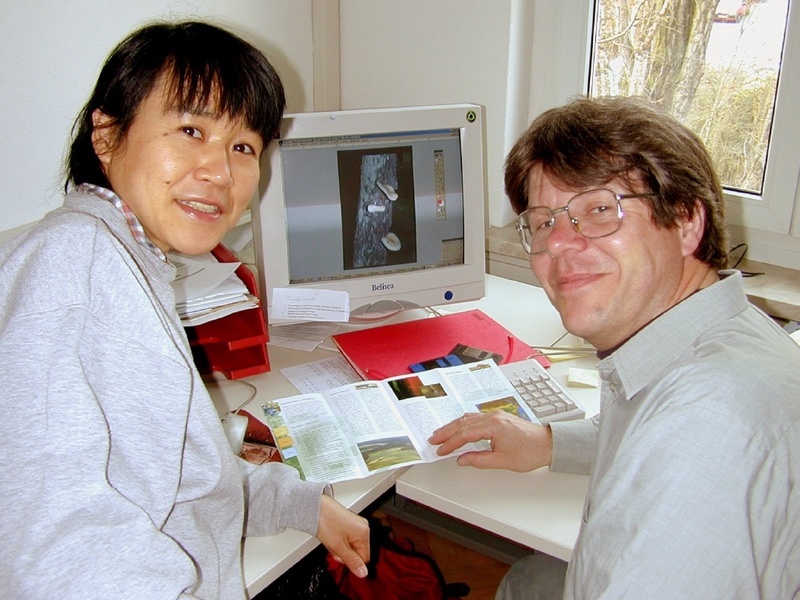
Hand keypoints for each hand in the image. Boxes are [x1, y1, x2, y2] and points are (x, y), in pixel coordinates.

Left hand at [316, 494, 369, 577]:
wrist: (315, 507)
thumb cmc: (325, 522)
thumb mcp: (338, 547)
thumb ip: (352, 561)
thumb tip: (363, 573)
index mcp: (364, 533)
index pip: (364, 558)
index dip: (350, 561)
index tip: (339, 555)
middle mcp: (363, 527)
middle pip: (358, 551)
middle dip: (345, 553)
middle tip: (334, 547)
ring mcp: (357, 523)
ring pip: (352, 545)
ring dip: (342, 546)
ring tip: (332, 539)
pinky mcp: (351, 521)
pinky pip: (349, 537)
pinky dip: (340, 539)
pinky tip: (332, 535)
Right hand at [428, 411, 552, 471]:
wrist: (548, 444)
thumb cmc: (530, 452)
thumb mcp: (502, 461)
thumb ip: (479, 460)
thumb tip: (462, 460)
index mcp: (493, 426)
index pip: (464, 434)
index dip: (450, 443)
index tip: (440, 450)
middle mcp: (493, 417)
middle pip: (463, 423)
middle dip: (446, 431)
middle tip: (433, 439)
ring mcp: (496, 416)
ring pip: (469, 419)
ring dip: (454, 426)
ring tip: (441, 434)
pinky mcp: (499, 418)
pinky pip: (476, 418)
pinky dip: (464, 424)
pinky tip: (459, 428)